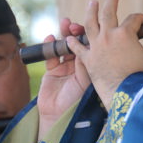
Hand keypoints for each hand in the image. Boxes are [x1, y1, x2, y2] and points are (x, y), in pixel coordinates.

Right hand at [37, 17, 91, 139]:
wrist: (60, 117)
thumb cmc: (79, 102)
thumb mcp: (86, 81)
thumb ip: (86, 64)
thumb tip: (87, 46)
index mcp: (92, 67)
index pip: (92, 46)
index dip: (91, 35)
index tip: (91, 26)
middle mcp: (80, 65)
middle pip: (78, 43)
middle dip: (76, 32)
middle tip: (75, 25)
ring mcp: (65, 67)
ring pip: (65, 46)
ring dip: (64, 34)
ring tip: (64, 25)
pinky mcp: (51, 71)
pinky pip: (50, 55)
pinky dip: (50, 45)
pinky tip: (50, 38)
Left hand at [68, 0, 142, 106]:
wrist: (124, 94)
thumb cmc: (140, 76)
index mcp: (125, 34)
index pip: (133, 19)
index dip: (140, 18)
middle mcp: (108, 36)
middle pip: (108, 14)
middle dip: (111, 2)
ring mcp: (96, 47)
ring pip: (90, 25)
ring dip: (91, 12)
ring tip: (92, 3)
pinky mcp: (88, 59)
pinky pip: (78, 48)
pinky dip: (74, 42)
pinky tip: (70, 37)